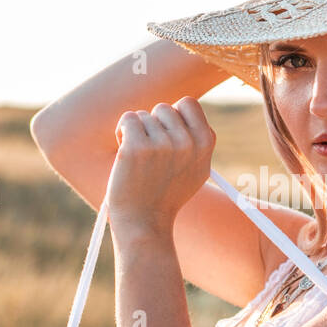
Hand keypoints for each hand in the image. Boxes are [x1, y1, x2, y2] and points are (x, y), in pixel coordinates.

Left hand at [107, 98, 216, 241]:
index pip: (188, 104)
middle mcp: (186, 142)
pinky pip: (128, 119)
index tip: (167, 136)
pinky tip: (125, 154)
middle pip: (163, 108)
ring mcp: (162, 144)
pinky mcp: (136, 147)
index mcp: (205, 143)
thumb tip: (184, 108)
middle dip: (153, 126)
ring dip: (137, 133)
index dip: (173, 117)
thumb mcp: (196, 169)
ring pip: (143, 115)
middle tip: (150, 153)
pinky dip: (122, 132)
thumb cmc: (167, 195)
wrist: (144, 222)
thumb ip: (196, 139)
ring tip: (139, 159)